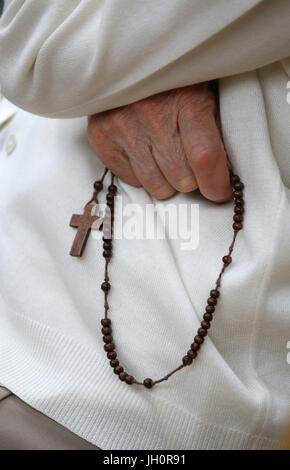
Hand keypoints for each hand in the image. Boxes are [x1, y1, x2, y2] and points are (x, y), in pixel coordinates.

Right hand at [87, 83, 231, 201]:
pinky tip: (144, 150)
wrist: (129, 53)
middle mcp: (152, 115)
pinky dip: (142, 173)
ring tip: (165, 153)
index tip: (221, 191)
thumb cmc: (176, 78)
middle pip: (182, 180)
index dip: (217, 184)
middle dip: (192, 178)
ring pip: (157, 187)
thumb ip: (213, 132)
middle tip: (188, 159)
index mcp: (187, 100)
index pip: (205, 157)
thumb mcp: (205, 93)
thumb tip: (222, 176)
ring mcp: (122, 127)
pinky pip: (132, 181)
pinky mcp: (101, 137)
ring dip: (167, 179)